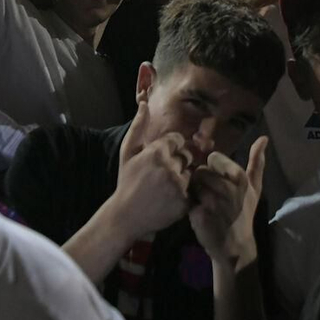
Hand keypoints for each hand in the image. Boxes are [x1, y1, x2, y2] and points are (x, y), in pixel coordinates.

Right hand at [110, 123, 191, 241]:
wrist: (126, 216)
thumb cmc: (127, 181)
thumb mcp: (128, 152)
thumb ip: (138, 126)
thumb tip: (144, 103)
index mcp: (157, 152)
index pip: (178, 140)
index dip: (170, 149)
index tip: (159, 161)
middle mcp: (169, 166)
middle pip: (186, 156)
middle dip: (177, 163)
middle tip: (161, 176)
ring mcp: (178, 185)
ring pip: (190, 173)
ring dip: (181, 178)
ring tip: (164, 188)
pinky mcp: (185, 201)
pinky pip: (192, 191)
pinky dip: (184, 194)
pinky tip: (169, 198)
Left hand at [189, 137, 267, 269]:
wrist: (235, 246)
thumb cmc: (244, 212)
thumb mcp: (254, 187)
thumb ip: (257, 162)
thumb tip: (263, 138)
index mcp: (239, 178)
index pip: (213, 158)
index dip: (213, 169)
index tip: (220, 182)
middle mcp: (227, 189)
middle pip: (200, 171)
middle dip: (202, 181)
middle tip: (211, 196)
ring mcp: (213, 203)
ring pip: (192, 184)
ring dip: (195, 193)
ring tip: (205, 204)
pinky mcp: (199, 216)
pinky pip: (187, 200)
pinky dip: (190, 206)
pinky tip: (199, 215)